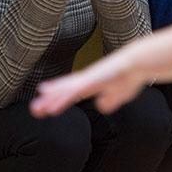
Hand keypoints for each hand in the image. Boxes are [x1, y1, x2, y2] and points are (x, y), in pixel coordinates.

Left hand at [30, 46, 145, 115]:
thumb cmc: (130, 75)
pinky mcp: (91, 81)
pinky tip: (53, 107)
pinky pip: (73, 93)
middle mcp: (86, 79)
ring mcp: (88, 79)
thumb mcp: (119, 94)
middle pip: (64, 90)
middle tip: (34, 109)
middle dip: (50, 99)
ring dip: (52, 100)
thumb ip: (110, 100)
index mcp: (92, 83)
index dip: (58, 95)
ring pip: (66, 92)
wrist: (137, 63)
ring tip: (38, 109)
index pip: (71, 90)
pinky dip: (62, 99)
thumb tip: (102, 105)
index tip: (45, 100)